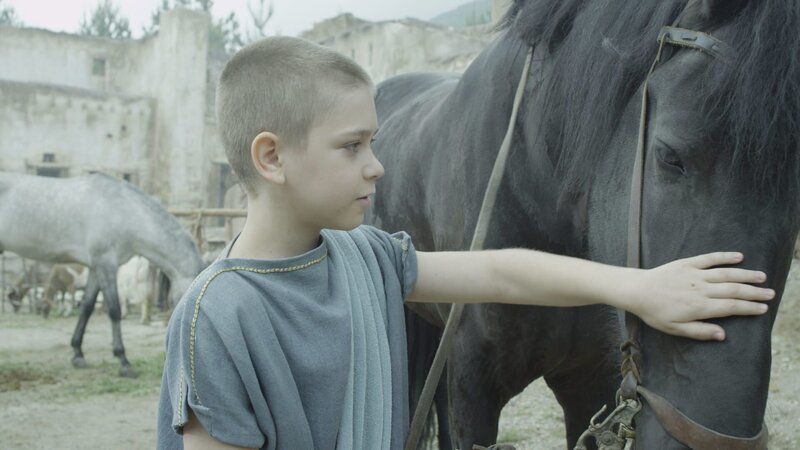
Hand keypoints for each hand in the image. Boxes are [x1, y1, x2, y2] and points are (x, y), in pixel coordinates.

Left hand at [624, 252, 773, 340]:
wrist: (637, 291)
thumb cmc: (655, 312)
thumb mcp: (675, 329)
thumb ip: (699, 331)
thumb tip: (722, 335)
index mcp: (699, 307)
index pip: (731, 307)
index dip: (749, 308)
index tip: (763, 308)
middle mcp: (700, 289)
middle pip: (733, 290)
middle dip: (754, 292)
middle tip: (770, 294)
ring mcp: (695, 274)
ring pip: (726, 274)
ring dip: (745, 275)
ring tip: (761, 277)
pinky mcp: (687, 263)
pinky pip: (709, 258)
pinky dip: (725, 256)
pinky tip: (739, 256)